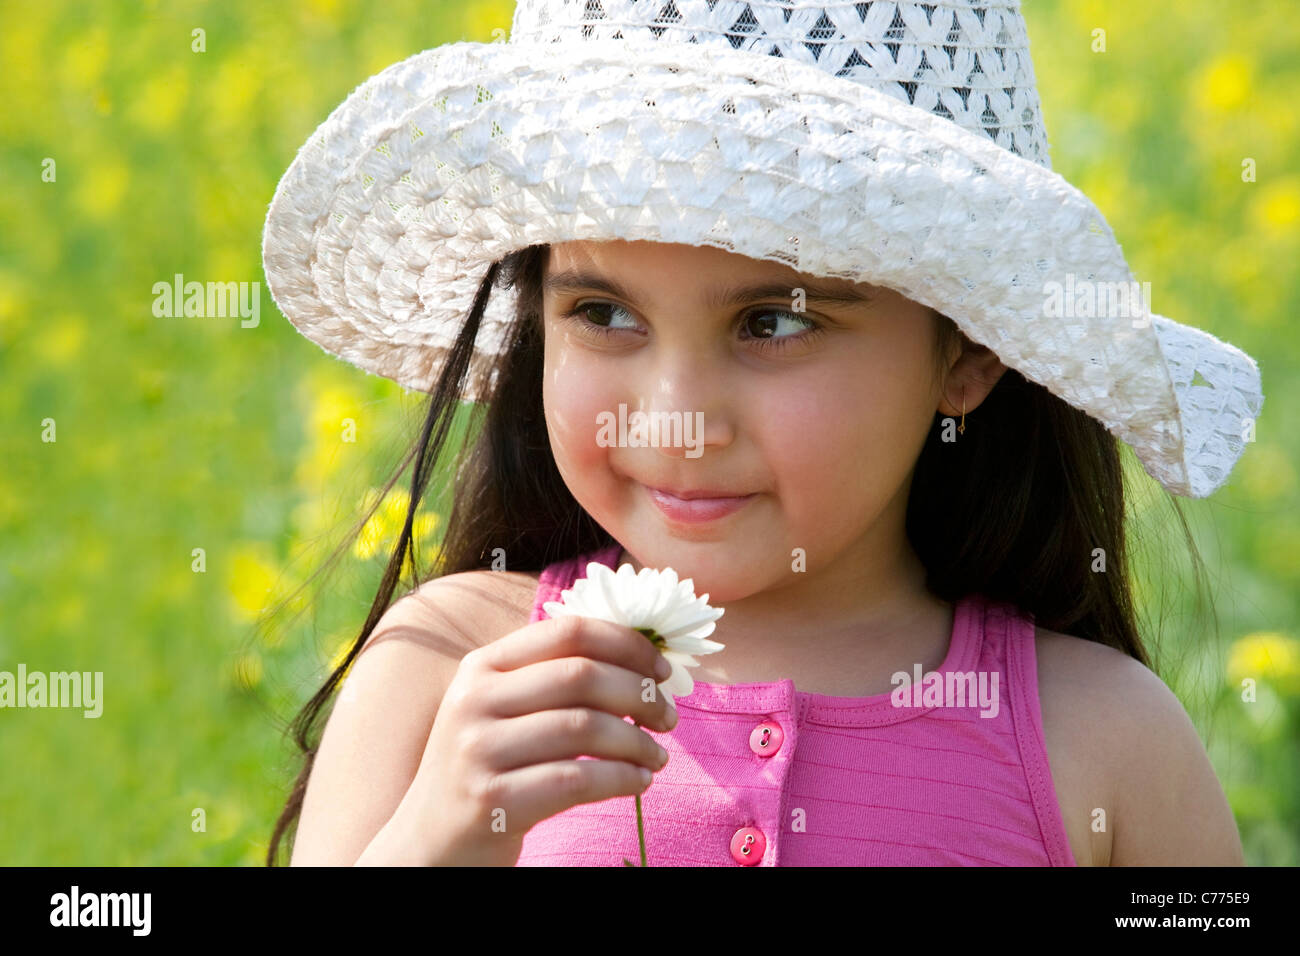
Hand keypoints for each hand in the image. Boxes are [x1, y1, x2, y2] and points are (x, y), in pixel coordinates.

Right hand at [388, 614, 677, 865]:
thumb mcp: (501, 710)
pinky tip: (638, 782)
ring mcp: (479, 750)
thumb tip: (642, 660)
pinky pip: (576, 779)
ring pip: (585, 728)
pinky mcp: (492, 800)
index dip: (627, 644)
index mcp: (481, 666)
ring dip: (637, 742)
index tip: (662, 670)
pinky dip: (621, 779)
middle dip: (640, 694)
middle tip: (668, 717)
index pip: (567, 632)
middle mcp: (474, 699)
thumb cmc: (485, 769)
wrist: (429, 841)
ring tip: (657, 757)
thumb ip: (551, 678)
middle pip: (581, 676)